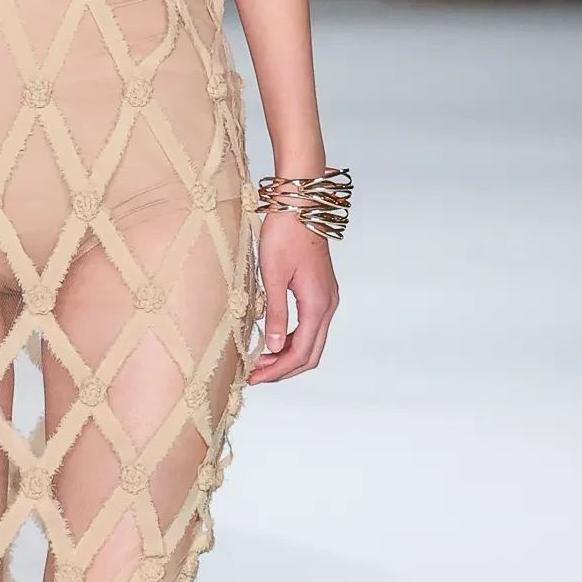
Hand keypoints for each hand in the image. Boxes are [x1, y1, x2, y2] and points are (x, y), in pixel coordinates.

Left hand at [248, 210, 337, 382]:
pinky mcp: (320, 291)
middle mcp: (327, 304)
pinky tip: (273, 340)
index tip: (254, 377)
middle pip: (310, 353)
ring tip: (259, 360)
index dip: (278, 370)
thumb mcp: (273, 276)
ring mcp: (327, 298)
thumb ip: (276, 314)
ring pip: (312, 341)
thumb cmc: (284, 234)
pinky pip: (310, 327)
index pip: (301, 352)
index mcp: (318, 303)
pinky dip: (293, 340)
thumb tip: (274, 346)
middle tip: (255, 375)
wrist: (299, 205)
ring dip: (288, 355)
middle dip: (283, 369)